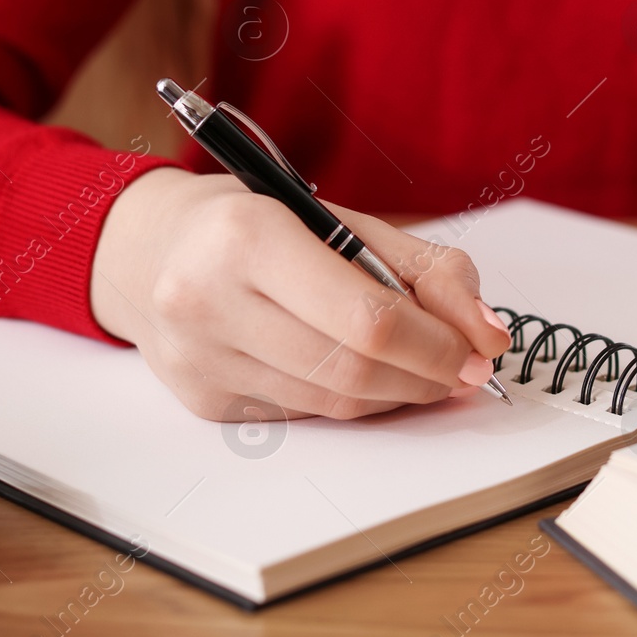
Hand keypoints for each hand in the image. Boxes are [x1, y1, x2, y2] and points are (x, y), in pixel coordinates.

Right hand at [90, 168, 512, 420]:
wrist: (147, 250)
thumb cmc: (255, 227)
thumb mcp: (343, 220)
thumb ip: (426, 270)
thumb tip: (489, 334)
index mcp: (248, 237)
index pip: (367, 319)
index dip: (437, 345)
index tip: (477, 351)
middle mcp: (209, 300)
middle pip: (352, 370)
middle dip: (425, 377)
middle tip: (460, 369)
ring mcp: (200, 359)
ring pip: (332, 403)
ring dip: (395, 395)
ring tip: (420, 371)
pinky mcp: (203, 402)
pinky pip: (303, 416)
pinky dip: (350, 402)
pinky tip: (362, 376)